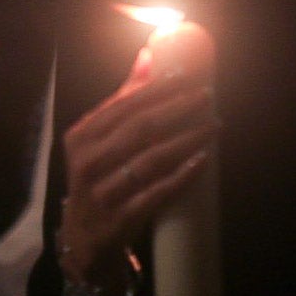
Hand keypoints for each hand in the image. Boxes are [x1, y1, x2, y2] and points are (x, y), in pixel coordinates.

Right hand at [58, 48, 219, 286]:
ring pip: (151, 160)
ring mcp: (102, 193)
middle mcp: (86, 163)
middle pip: (139, 129)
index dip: (157, 89)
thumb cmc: (99, 179)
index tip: (187, 75)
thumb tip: (148, 55)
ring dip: (186, 140)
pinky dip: (182, 176)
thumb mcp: (100, 139)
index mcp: (81, 137)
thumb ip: (123, 98)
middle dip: (177, 109)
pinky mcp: (120, 220)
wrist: (85, 240)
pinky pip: (156, 193)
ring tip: (214, 125)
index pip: (123, 106)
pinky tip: (203, 160)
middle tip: (207, 96)